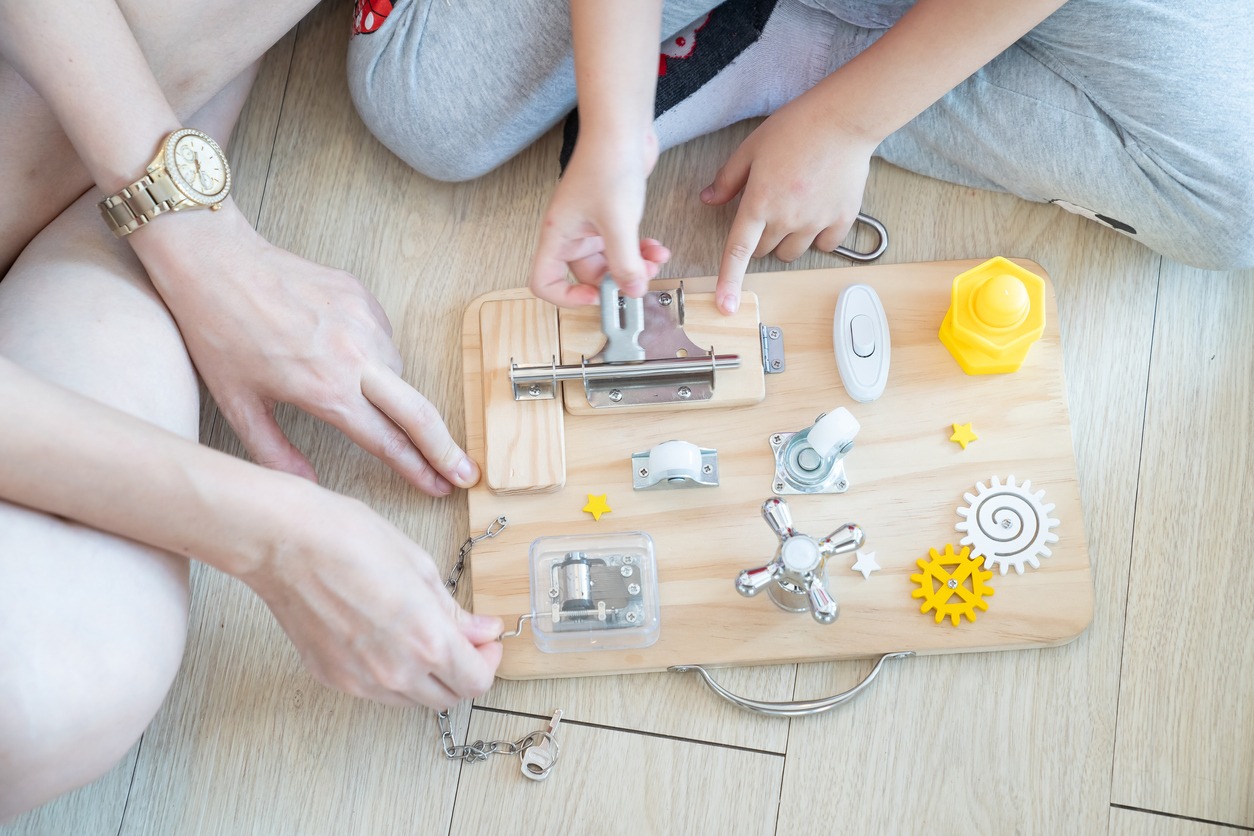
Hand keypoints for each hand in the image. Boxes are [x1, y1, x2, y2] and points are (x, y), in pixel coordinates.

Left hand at [132, 203, 478, 495]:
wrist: (215, 260)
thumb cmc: (218, 331)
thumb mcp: (239, 405)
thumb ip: (275, 454)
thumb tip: (305, 488)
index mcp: (326, 390)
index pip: (386, 441)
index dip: (416, 470)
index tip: (437, 487)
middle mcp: (355, 356)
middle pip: (419, 412)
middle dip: (446, 448)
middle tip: (466, 472)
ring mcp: (363, 322)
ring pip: (399, 373)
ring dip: (394, 396)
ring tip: (357, 394)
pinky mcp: (362, 296)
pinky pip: (384, 339)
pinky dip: (375, 357)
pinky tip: (345, 356)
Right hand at [241, 481, 502, 707]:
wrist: (284, 542)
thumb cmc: (349, 539)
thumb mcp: (419, 565)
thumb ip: (454, 610)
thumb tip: (483, 630)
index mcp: (427, 640)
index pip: (477, 682)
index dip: (489, 663)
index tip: (486, 642)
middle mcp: (395, 671)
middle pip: (448, 698)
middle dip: (463, 672)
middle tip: (462, 642)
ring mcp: (360, 681)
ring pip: (412, 700)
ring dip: (428, 678)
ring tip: (422, 637)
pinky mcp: (332, 678)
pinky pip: (376, 691)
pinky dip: (392, 675)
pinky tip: (386, 639)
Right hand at [530, 128, 669, 306]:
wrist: (621, 127)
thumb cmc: (608, 163)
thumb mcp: (618, 223)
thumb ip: (624, 263)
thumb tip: (631, 291)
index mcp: (558, 235)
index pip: (544, 281)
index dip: (567, 297)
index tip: (596, 297)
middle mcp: (571, 233)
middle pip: (587, 275)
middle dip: (617, 279)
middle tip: (642, 277)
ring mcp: (590, 224)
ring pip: (610, 261)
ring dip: (634, 265)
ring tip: (656, 259)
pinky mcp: (610, 215)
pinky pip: (622, 245)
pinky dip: (639, 250)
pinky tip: (656, 246)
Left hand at [700, 96, 876, 313]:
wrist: (844, 119)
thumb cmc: (796, 127)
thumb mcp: (751, 148)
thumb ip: (727, 179)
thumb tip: (708, 199)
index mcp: (759, 202)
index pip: (738, 251)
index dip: (729, 281)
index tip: (725, 306)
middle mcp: (786, 218)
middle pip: (765, 251)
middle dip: (762, 237)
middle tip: (771, 206)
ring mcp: (816, 222)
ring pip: (792, 252)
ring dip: (787, 240)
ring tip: (796, 206)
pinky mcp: (841, 219)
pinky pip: (825, 245)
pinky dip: (818, 237)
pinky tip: (819, 212)